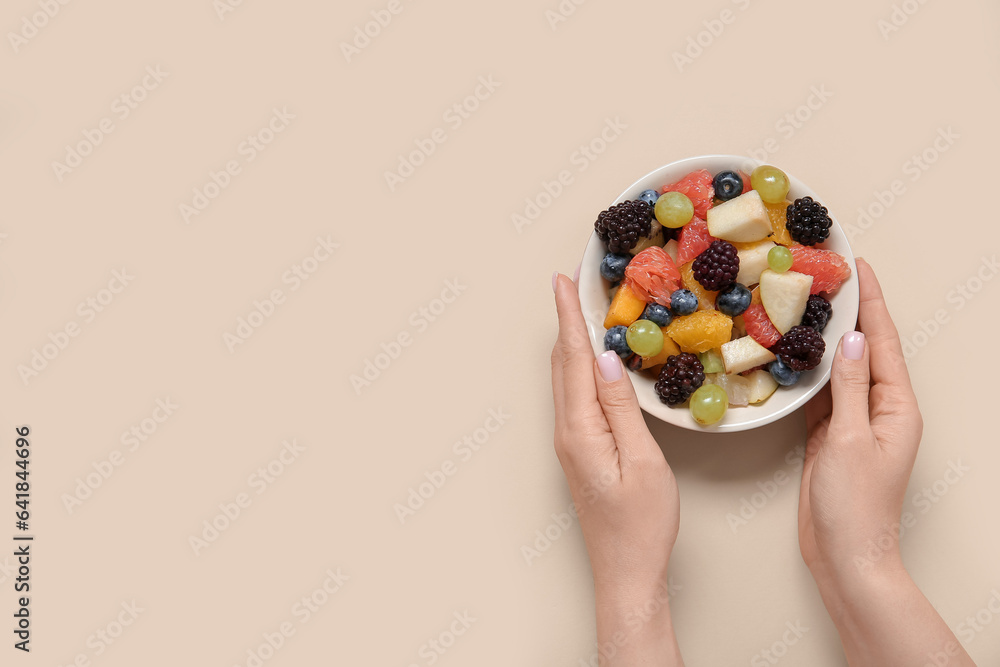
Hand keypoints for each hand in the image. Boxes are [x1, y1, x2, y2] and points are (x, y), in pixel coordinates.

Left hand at [551, 273, 682, 666]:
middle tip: (571, 283)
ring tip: (578, 309)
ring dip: (571, 341)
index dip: (569, 316)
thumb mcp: (643, 462)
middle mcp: (566, 432)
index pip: (574, 359)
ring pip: (565, 379)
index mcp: (580, 430)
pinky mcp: (578, 451)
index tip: (563, 280)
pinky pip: (573, 396)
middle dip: (565, 320)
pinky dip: (579, 366)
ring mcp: (569, 442)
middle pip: (562, 364)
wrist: (625, 572)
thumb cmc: (641, 525)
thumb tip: (609, 359)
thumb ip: (622, 408)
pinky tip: (591, 360)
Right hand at [798, 259, 974, 665]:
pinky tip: (794, 351)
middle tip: (828, 273)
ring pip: (840, 368)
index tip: (858, 264)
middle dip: (850, 310)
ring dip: (827, 337)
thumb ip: (851, 387)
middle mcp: (880, 409)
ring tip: (808, 301)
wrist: (845, 555)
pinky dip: (808, 369)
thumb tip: (853, 339)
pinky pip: (821, 392)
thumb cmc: (856, 505)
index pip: (884, 341)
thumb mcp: (851, 439)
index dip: (872, 301)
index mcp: (897, 407)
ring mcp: (854, 422)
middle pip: (866, 348)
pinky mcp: (830, 436)